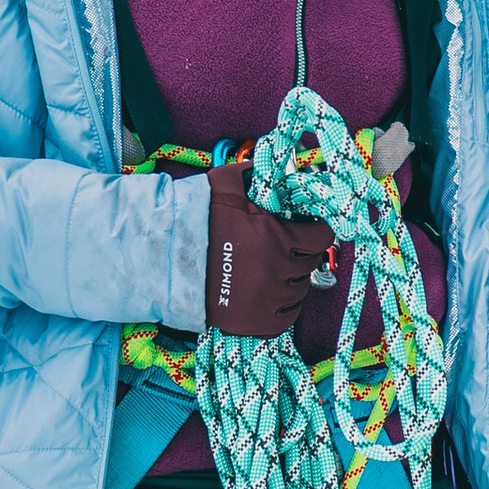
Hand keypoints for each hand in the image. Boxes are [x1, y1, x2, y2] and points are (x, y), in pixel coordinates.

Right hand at [203, 165, 328, 337]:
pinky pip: (288, 314)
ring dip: (290, 278)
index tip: (307, 230)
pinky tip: (267, 292)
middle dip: (299, 252)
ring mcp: (269, 300)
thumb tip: (272, 166)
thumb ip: (254, 173)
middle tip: (281, 247)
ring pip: (299, 289)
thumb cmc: (197, 220)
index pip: (322, 237)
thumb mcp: (226, 184)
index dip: (315, 230)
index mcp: (278, 238)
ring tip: (269, 269)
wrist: (166, 261)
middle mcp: (278, 271)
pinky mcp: (258, 322)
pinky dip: (282, 304)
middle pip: (310, 262)